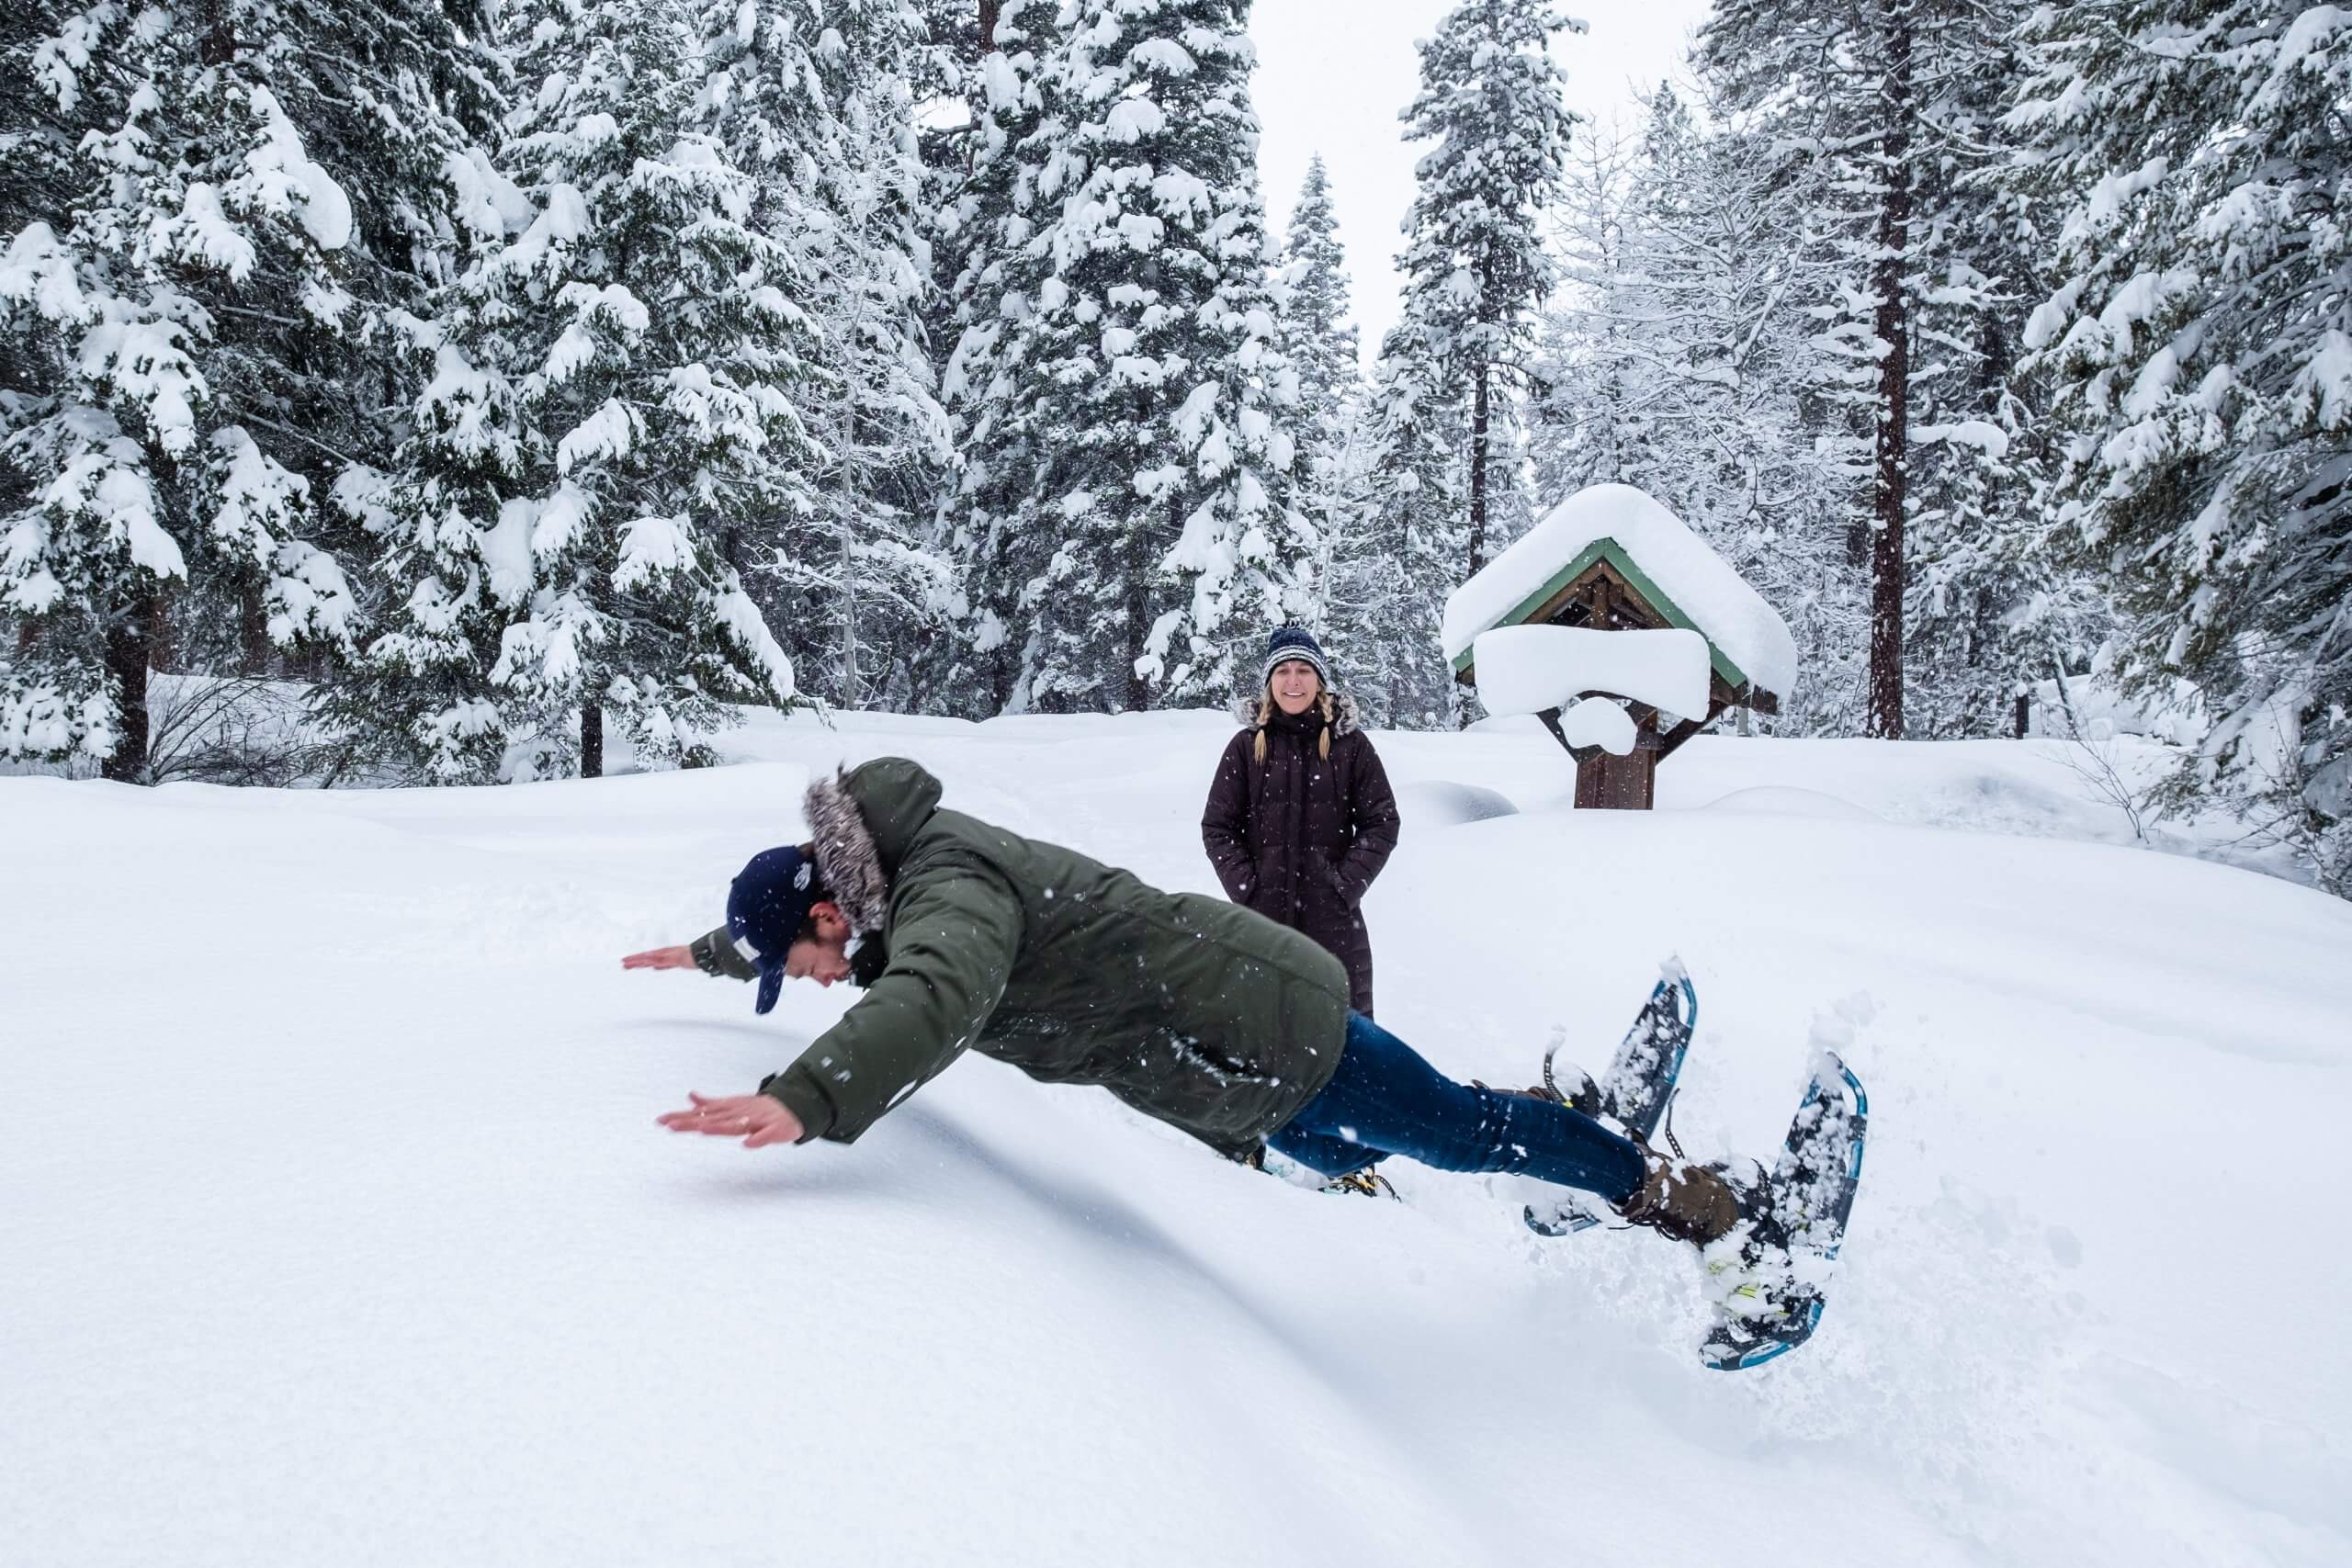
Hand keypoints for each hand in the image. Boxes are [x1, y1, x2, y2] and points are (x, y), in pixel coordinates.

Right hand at [622, 945, 696, 970]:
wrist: (704, 954)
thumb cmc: (691, 956)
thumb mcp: (676, 959)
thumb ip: (664, 962)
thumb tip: (652, 964)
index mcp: (662, 954)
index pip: (645, 957)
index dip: (634, 960)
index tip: (624, 962)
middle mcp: (664, 955)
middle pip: (647, 959)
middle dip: (635, 962)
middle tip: (624, 965)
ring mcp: (669, 957)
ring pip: (653, 961)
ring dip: (642, 964)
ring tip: (634, 966)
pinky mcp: (675, 961)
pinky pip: (663, 964)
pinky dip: (657, 966)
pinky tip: (655, 968)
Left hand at [658, 1091, 803, 1148]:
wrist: (792, 1106)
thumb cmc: (759, 1109)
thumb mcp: (732, 1104)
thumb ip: (710, 1104)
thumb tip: (690, 1098)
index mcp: (728, 1110)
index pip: (700, 1114)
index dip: (681, 1117)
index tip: (661, 1120)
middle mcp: (739, 1114)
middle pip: (712, 1120)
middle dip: (692, 1123)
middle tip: (671, 1125)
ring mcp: (757, 1121)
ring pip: (736, 1126)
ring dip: (720, 1128)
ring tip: (704, 1130)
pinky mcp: (775, 1130)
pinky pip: (766, 1135)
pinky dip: (758, 1139)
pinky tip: (748, 1144)